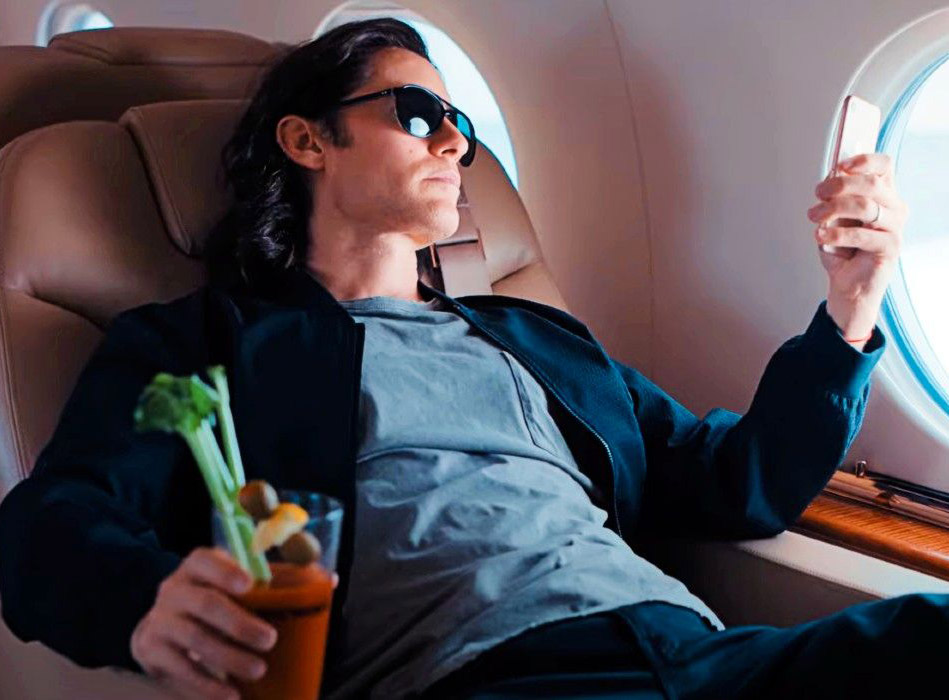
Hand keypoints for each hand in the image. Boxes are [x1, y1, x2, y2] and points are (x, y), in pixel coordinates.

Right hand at [131, 547, 277, 699]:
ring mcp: (160, 619)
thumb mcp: (233, 584)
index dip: (226, 571)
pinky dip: (207, 685)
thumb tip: (326, 580)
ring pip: (195, 639)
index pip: (205, 560)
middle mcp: (175, 589)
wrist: (162, 627)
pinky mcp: (151, 650)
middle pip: (206, 604)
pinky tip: (230, 694)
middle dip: (239, 624)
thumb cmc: (213, 601)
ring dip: (229, 658)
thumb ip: (272, 582)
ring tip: (258, 670)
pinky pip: (181, 669)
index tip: (249, 584)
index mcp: (197, 566)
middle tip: (269, 640)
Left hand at [807, 153, 907, 346]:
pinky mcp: (890, 247)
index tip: (840, 165)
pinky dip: (835, 233)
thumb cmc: (842, 250)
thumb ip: (836, 197)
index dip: (863, 160)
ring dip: (833, 208)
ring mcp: (894, 227)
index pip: (884, 166)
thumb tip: (830, 176)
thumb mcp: (835, 218)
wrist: (848, 285)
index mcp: (884, 195)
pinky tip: (820, 235)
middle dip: (839, 185)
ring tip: (814, 216)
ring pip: (865, 205)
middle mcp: (894, 208)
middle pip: (871, 183)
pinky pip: (861, 234)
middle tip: (818, 194)